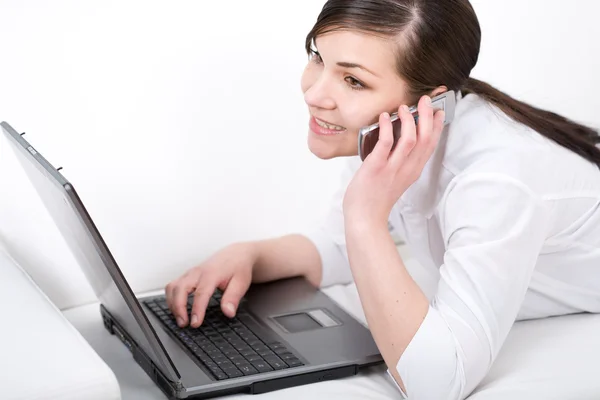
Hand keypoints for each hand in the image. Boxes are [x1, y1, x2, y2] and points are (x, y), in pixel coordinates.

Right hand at [165, 242, 257, 327]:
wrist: (236, 254)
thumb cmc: (238, 268)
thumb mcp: (241, 283)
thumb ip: (233, 298)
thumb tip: (228, 312)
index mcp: (212, 273)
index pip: (201, 293)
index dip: (197, 309)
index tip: (195, 323)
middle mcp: (198, 272)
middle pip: (180, 288)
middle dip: (178, 307)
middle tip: (184, 324)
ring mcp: (190, 273)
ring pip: (173, 287)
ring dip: (172, 304)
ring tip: (180, 319)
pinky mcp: (187, 275)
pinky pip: (173, 286)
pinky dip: (172, 299)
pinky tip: (177, 309)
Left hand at [343, 95, 445, 225]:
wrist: (365, 219)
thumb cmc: (375, 198)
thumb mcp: (395, 178)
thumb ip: (400, 161)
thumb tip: (395, 138)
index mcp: (413, 171)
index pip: (431, 145)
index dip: (437, 126)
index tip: (439, 110)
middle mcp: (407, 169)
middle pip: (426, 139)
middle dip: (428, 116)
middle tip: (426, 99)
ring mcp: (392, 169)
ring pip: (410, 140)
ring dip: (409, 120)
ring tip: (403, 107)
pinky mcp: (376, 168)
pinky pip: (385, 144)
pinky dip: (386, 128)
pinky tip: (384, 117)